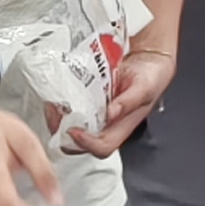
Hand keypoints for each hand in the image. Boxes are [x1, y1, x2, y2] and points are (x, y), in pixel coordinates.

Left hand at [67, 42, 176, 159]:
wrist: (149, 59)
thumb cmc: (151, 76)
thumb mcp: (144, 86)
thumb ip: (129, 101)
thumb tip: (111, 114)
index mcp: (123, 126)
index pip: (104, 146)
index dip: (87, 143)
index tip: (74, 130)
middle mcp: (107, 124)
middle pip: (82, 144)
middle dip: (65, 136)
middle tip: (56, 118)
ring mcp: (96, 114)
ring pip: (72, 129)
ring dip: (59, 121)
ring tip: (53, 106)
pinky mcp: (88, 101)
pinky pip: (71, 110)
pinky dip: (60, 106)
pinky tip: (57, 96)